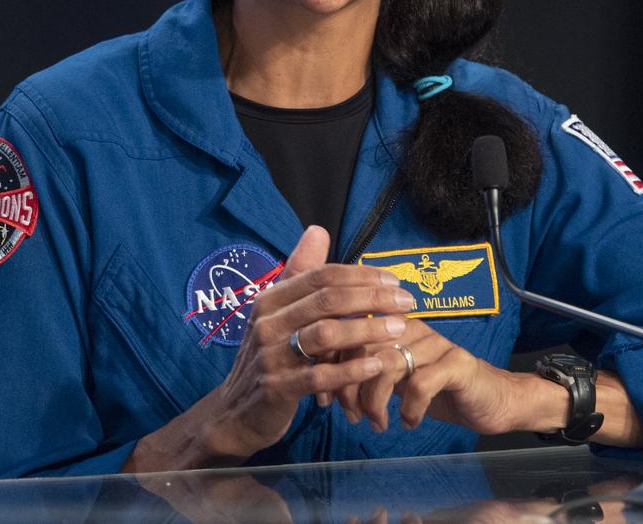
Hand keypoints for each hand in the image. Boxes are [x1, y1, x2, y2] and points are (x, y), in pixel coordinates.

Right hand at [205, 225, 415, 459]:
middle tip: (407, 302)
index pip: (321, 276)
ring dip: (367, 329)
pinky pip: (319, 377)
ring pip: (325, 335)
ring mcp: (270, 356)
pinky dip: (351, 370)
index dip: (361, 275)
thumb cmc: (269, 358)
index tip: (394, 281)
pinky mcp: (277, 389)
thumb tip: (318, 230)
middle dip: (372, 298)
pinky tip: (376, 365)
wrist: (235, 413)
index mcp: (270, 299)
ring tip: (400, 329)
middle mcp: (267, 323)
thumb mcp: (278, 313)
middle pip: (327, 301)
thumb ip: (300, 273)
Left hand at [335, 318, 520, 434]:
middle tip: (351, 416)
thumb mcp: (395, 379)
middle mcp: (413, 326)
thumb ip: (364, 373)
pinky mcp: (458, 364)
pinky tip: (409, 423)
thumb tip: (326, 385)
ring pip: (388, 365)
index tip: (326, 397)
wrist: (490, 400)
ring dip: (376, 402)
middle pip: (364, 349)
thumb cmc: (437, 390)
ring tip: (378, 424)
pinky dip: (409, 410)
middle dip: (350, 388)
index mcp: (393, 325)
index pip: (350, 334)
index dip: (332, 367)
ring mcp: (436, 344)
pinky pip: (421, 385)